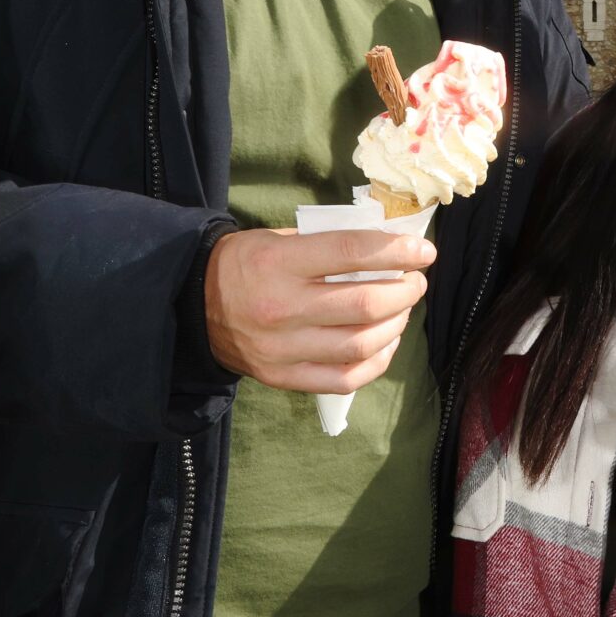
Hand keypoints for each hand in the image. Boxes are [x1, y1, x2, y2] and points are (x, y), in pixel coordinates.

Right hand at [204, 225, 433, 392]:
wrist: (192, 306)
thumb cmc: (243, 264)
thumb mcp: (278, 239)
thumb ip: (328, 245)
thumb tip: (387, 248)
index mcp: (279, 263)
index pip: (352, 253)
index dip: (397, 251)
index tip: (424, 251)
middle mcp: (282, 308)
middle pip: (365, 303)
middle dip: (405, 290)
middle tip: (415, 281)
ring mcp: (283, 348)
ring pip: (362, 343)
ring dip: (396, 324)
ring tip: (402, 309)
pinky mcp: (283, 377)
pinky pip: (345, 377)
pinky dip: (376, 361)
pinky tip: (386, 342)